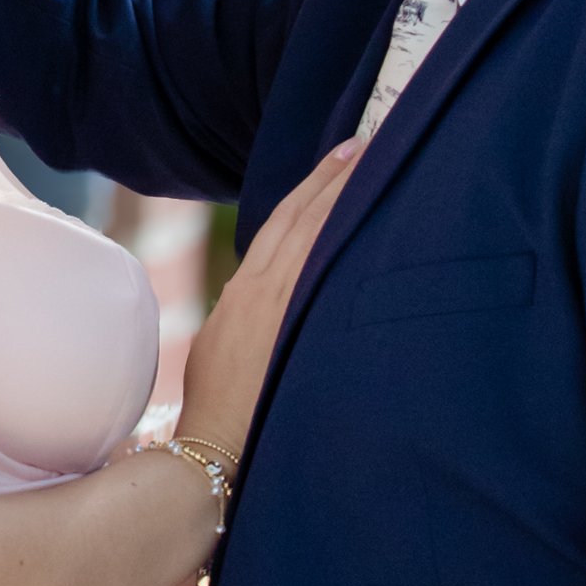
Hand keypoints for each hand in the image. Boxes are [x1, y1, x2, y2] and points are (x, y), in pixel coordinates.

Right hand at [177, 136, 362, 460]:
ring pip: (316, 234)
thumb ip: (247, 314)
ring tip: (371, 162)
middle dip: (332, 178)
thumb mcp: (223, 345)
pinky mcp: (295, 327)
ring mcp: (280, 305)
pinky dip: (342, 237)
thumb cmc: (217, 405)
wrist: (214, 443)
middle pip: (302, 218)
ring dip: (343, 197)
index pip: (281, 222)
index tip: (338, 156)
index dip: (310, 188)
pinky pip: (323, 268)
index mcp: (243, 290)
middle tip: (363, 142)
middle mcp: (262, 289)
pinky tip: (367, 220)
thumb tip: (267, 303)